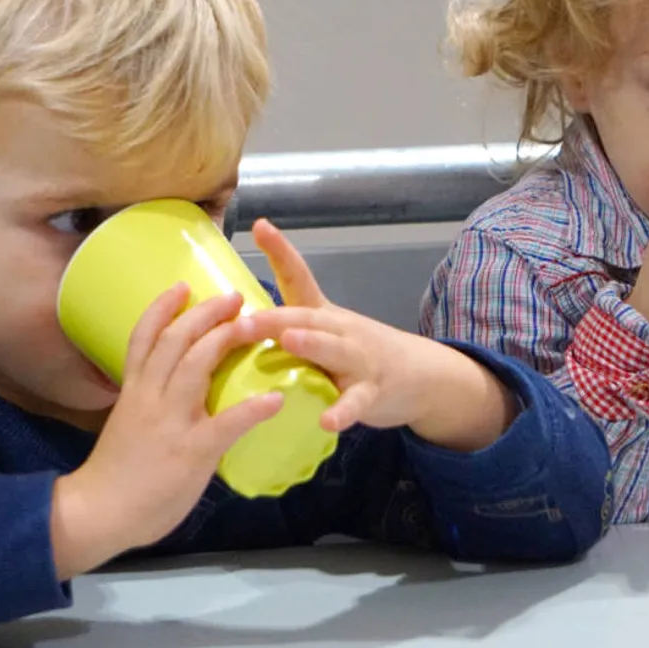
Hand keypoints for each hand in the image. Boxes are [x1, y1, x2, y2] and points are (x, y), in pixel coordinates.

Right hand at [50, 286, 282, 579]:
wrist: (96, 514)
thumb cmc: (113, 476)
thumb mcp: (127, 425)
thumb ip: (152, 405)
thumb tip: (180, 396)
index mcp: (134, 391)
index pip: (145, 337)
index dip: (163, 307)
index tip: (183, 286)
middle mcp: (151, 396)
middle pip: (177, 340)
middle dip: (206, 313)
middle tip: (234, 296)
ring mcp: (171, 421)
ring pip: (196, 365)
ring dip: (227, 338)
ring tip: (255, 324)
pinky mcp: (191, 450)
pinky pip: (226, 423)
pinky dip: (252, 409)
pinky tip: (275, 400)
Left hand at [239, 219, 516, 451]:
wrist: (419, 375)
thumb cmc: (358, 353)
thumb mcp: (325, 333)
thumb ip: (287, 329)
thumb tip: (229, 324)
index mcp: (322, 314)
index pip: (299, 277)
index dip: (281, 251)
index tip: (260, 226)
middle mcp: (340, 329)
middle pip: (306, 317)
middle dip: (272, 319)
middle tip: (238, 323)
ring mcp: (359, 359)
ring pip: (334, 349)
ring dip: (311, 344)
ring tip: (289, 341)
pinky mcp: (373, 392)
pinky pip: (356, 401)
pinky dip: (342, 411)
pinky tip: (328, 421)